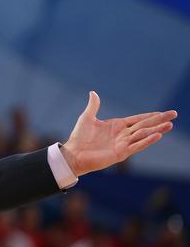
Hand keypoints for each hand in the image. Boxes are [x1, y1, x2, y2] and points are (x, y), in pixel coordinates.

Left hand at [61, 91, 176, 175]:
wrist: (73, 154)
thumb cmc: (79, 137)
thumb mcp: (87, 118)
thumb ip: (93, 106)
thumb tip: (93, 92)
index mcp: (116, 126)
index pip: (137, 119)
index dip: (150, 115)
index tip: (163, 113)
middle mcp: (122, 134)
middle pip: (144, 125)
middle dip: (159, 120)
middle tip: (174, 115)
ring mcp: (123, 144)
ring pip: (143, 135)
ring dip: (157, 130)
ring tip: (169, 125)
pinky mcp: (121, 153)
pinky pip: (136, 146)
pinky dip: (147, 140)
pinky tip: (158, 135)